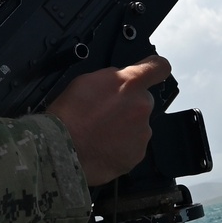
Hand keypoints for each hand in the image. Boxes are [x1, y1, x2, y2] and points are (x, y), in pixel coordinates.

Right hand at [46, 53, 171, 186]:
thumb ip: (112, 78)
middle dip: (130, 105)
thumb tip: (119, 81)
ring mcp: (142, 133)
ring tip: (100, 133)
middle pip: (143, 101)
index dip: (154, 68)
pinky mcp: (138, 155)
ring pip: (138, 125)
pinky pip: (133, 146)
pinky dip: (121, 146)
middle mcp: (142, 106)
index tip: (151, 71)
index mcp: (130, 83)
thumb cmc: (70, 113)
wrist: (63, 148)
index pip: (159, 67)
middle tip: (107, 113)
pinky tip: (103, 146)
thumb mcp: (87, 80)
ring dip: (125, 127)